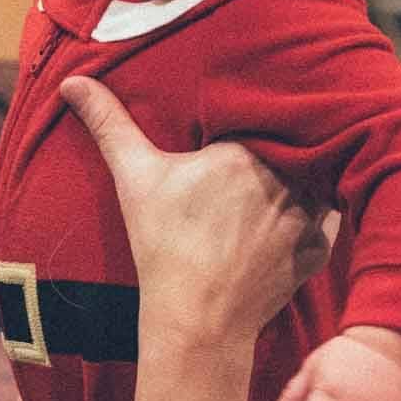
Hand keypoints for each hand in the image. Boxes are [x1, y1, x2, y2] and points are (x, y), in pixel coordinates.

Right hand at [60, 77, 329, 339]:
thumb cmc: (164, 246)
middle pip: (291, 145)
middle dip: (280, 145)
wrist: (198, 319)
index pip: (260, 116)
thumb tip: (73, 81)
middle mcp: (288, 176)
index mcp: (247, 149)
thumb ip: (109, 123)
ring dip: (305, 176)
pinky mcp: (317, 250)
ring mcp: (307, 215)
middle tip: (258, 154)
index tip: (237, 126)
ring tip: (282, 180)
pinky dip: (314, 215)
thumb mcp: (134, 177)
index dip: (251, 120)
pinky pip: (328, 218)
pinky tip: (292, 217)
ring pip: (317, 177)